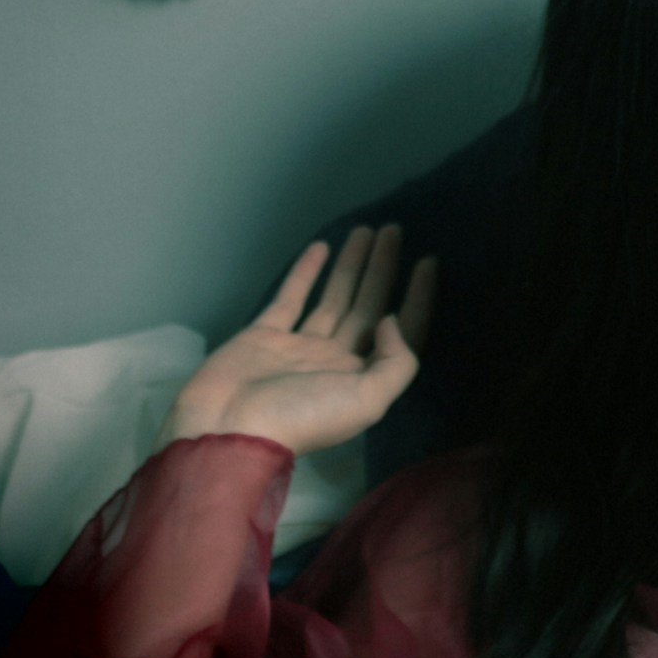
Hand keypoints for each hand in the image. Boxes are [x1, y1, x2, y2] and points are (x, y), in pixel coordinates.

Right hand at [158, 225, 436, 456]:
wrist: (229, 427)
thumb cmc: (303, 416)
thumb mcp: (368, 400)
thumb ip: (395, 362)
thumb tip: (393, 321)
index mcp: (362, 378)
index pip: (401, 331)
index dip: (418, 297)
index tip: (428, 261)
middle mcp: (335, 360)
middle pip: (368, 305)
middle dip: (383, 269)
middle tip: (395, 229)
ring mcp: (298, 347)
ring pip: (334, 297)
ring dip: (351, 265)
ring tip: (368, 230)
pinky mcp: (264, 334)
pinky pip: (291, 298)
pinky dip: (306, 272)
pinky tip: (321, 246)